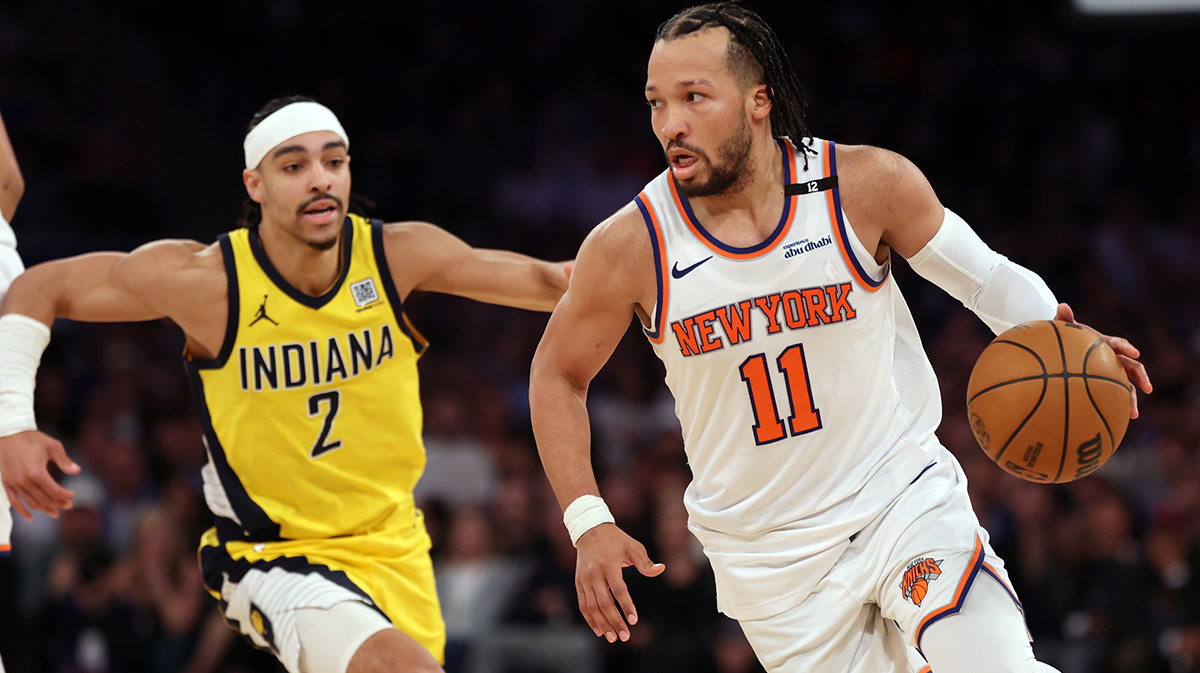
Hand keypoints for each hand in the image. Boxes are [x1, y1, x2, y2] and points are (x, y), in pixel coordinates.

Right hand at [0, 430, 79, 520]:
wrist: (9, 435)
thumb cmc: (32, 439)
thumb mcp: (53, 446)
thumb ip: (64, 460)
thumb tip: (77, 471)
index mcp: (37, 472)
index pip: (54, 491)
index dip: (65, 495)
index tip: (72, 495)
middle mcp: (24, 481)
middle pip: (44, 499)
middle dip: (58, 504)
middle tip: (68, 505)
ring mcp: (14, 483)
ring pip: (31, 502)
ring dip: (44, 509)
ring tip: (55, 512)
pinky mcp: (7, 483)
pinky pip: (14, 502)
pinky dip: (22, 511)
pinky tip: (30, 518)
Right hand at [575, 522, 664, 642]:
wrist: (589, 530)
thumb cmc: (616, 540)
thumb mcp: (633, 546)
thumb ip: (645, 562)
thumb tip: (661, 569)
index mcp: (609, 565)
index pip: (618, 590)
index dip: (626, 606)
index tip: (634, 621)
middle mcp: (594, 574)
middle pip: (604, 603)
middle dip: (615, 621)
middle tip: (625, 636)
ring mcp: (584, 580)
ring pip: (592, 607)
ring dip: (602, 624)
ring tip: (613, 638)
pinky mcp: (579, 583)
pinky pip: (583, 605)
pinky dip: (590, 619)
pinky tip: (599, 631)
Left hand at [1055, 303, 1151, 418]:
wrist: (1064, 349)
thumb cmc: (1065, 337)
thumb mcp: (1064, 328)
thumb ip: (1065, 318)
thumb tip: (1061, 306)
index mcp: (1104, 343)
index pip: (1119, 344)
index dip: (1127, 347)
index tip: (1134, 353)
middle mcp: (1112, 357)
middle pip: (1132, 367)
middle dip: (1141, 377)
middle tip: (1148, 388)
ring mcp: (1111, 371)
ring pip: (1127, 385)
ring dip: (1132, 398)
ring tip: (1134, 414)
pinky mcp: (1105, 382)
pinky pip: (1114, 395)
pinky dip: (1117, 406)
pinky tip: (1116, 420)